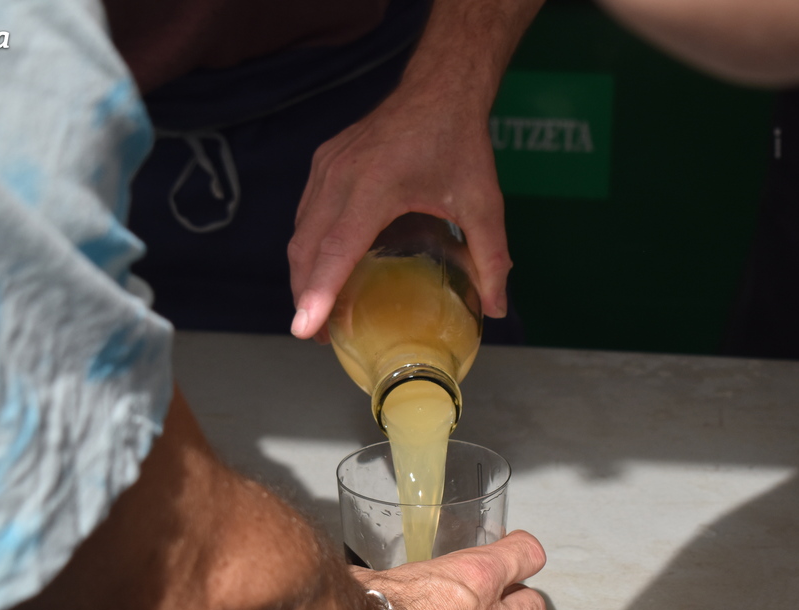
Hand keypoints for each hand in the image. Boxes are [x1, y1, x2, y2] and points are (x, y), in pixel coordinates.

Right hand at [287, 82, 511, 341]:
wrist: (440, 86)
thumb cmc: (459, 140)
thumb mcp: (483, 202)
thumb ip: (491, 257)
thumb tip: (497, 307)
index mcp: (376, 187)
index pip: (337, 249)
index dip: (320, 293)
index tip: (306, 328)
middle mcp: (341, 176)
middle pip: (307, 249)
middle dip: (306, 296)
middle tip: (320, 334)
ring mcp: (327, 167)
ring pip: (301, 233)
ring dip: (304, 274)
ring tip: (320, 310)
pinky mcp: (323, 162)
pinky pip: (307, 215)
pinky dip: (310, 248)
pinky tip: (325, 269)